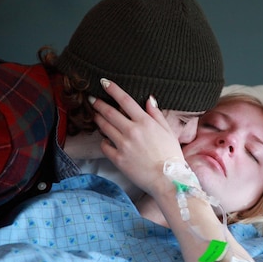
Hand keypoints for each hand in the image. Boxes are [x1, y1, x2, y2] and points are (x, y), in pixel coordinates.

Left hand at [89, 79, 183, 195]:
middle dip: (98, 104)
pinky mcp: (118, 159)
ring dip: (98, 119)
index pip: (125, 100)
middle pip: (109, 112)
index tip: (104, 82)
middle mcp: (132, 131)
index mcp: (145, 122)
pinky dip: (104, 141)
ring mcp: (123, 145)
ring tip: (96, 116)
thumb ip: (156, 114)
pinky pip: (104, 146)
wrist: (167, 179)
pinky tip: (105, 140)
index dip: (113, 89)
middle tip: (92, 99)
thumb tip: (149, 99)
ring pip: (104, 127)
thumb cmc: (171, 155)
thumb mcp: (168, 131)